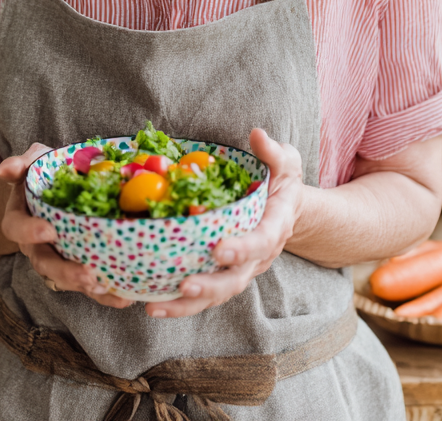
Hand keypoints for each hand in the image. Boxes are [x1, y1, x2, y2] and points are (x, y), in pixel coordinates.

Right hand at [0, 144, 132, 308]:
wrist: (57, 186)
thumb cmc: (43, 173)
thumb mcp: (33, 161)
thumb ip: (21, 163)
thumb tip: (6, 171)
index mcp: (20, 219)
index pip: (16, 228)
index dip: (29, 232)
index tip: (49, 230)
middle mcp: (35, 244)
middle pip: (44, 264)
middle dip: (64, 272)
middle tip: (86, 273)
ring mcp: (57, 257)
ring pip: (65, 279)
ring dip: (85, 287)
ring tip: (105, 288)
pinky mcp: (77, 265)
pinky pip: (88, 283)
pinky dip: (105, 293)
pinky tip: (125, 296)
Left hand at [146, 128, 304, 318]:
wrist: (289, 209)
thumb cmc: (282, 182)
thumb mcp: (285, 162)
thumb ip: (272, 151)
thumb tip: (256, 135)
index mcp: (275, 227)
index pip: (261, 242)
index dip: (241, 249)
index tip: (219, 249)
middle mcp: (259, 256)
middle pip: (237, 279)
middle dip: (211, 285)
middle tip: (185, 285)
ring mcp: (243, 269)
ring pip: (218, 294)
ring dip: (188, 305)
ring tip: (156, 307)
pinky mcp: (226, 274)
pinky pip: (206, 295)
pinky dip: (180, 304)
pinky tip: (152, 304)